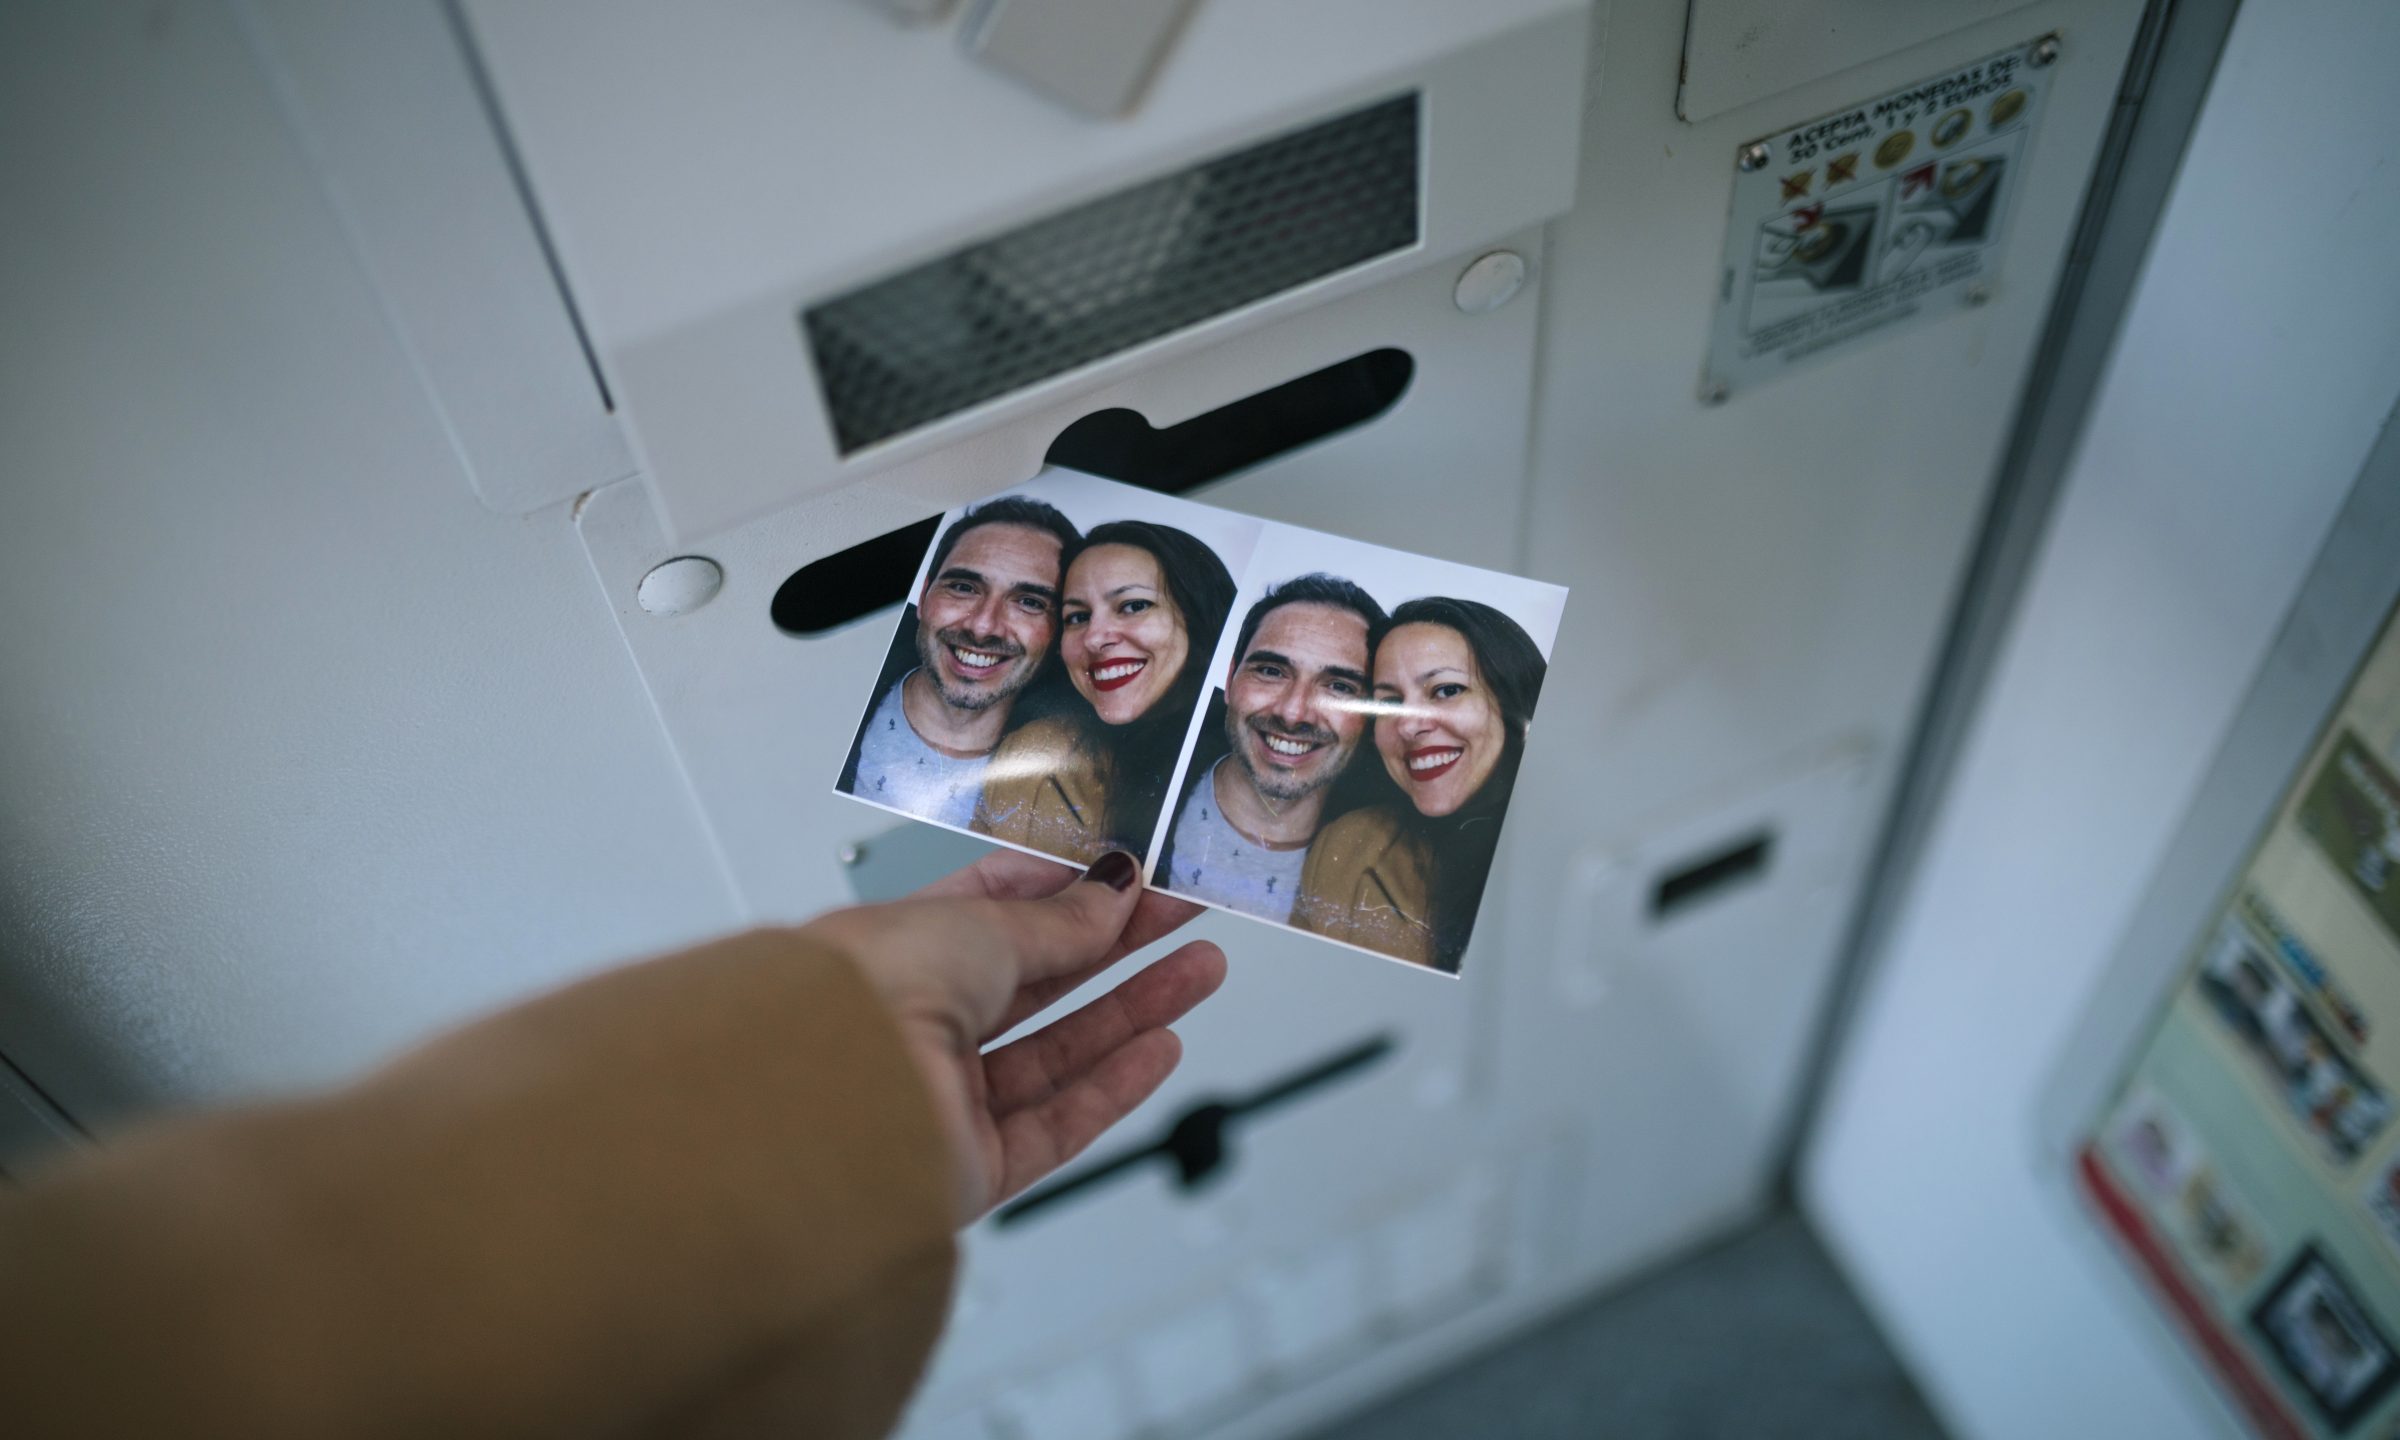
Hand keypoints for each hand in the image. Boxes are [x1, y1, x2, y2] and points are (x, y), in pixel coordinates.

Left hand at [803, 849, 1224, 1223]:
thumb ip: (1058, 920)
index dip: (1067, 892)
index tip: (1131, 873)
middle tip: (1186, 913)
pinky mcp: (968, 1169)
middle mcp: (913, 1025)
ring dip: (1134, 1011)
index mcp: (894, 951)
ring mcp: (943, 1100)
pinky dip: (1113, 1087)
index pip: (992, 913)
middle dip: (1118, 946)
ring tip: (1202, 970)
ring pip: (1057, 1053)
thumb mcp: (979, 928)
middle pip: (1038, 983)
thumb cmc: (866, 994)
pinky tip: (1162, 1047)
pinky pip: (1055, 1124)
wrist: (824, 1106)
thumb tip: (1115, 891)